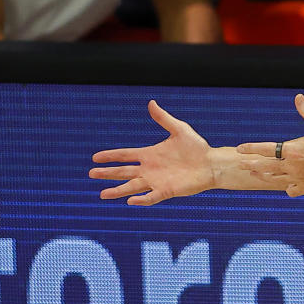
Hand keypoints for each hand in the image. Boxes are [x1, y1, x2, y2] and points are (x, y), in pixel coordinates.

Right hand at [89, 100, 216, 205]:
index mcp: (150, 155)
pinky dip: (141, 199)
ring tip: (102, 194)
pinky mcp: (166, 191)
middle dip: (108, 173)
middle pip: (124, 172)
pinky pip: (151, 197)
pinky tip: (130, 201)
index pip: (125, 156)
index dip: (111, 156)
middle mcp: (150, 169)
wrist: (211, 163)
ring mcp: (157, 181)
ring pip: (132, 187)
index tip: (95, 157)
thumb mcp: (179, 129)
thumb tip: (151, 103)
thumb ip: (163, 118)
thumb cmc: (197, 147)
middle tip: (92, 173)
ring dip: (118, 190)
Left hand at [237, 94, 303, 196]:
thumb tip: (298, 97)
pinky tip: (284, 184)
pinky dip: (286, 186)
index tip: (240, 148)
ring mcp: (298, 180)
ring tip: (254, 173)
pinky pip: (290, 189)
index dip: (251, 148)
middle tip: (240, 164)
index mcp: (294, 151)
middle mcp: (292, 167)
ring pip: (274, 180)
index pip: (266, 149)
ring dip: (262, 176)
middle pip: (264, 167)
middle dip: (250, 164)